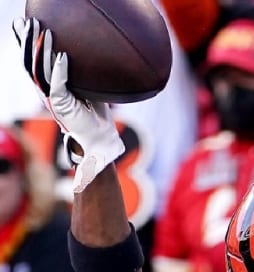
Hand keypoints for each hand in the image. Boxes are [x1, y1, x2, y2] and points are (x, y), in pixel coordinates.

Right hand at [12, 17, 123, 191]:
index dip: (27, 43)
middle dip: (28, 40)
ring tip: (43, 31)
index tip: (24, 23)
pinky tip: (62, 55)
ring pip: (40, 71)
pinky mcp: (62, 107)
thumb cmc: (96, 113)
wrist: (101, 140)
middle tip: (29, 21)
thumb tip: (92, 51)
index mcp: (50, 85)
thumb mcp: (89, 87)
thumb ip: (84, 71)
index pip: (34, 60)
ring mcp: (52, 99)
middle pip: (31, 62)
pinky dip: (60, 70)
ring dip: (42, 50)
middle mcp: (47, 91)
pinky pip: (58, 85)